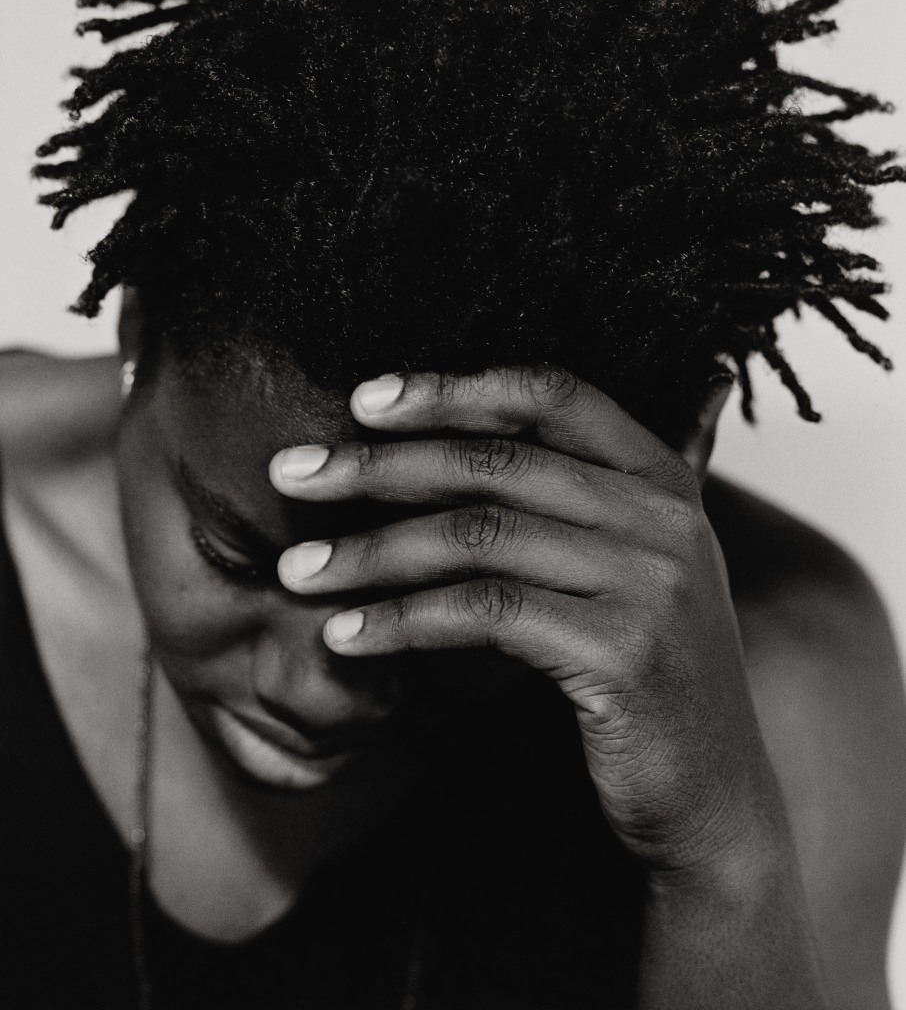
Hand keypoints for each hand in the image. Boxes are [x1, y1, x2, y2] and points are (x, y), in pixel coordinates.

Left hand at [269, 366, 785, 873]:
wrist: (712, 794)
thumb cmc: (645, 673)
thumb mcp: (631, 569)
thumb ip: (587, 497)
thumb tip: (489, 435)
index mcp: (663, 479)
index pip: (551, 395)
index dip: (452, 389)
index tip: (364, 400)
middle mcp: (665, 517)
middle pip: (496, 462)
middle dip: (379, 466)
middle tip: (292, 476)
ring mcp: (650, 583)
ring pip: (478, 537)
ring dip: (371, 553)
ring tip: (297, 571)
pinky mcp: (622, 653)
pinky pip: (484, 615)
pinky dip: (402, 620)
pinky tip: (345, 635)